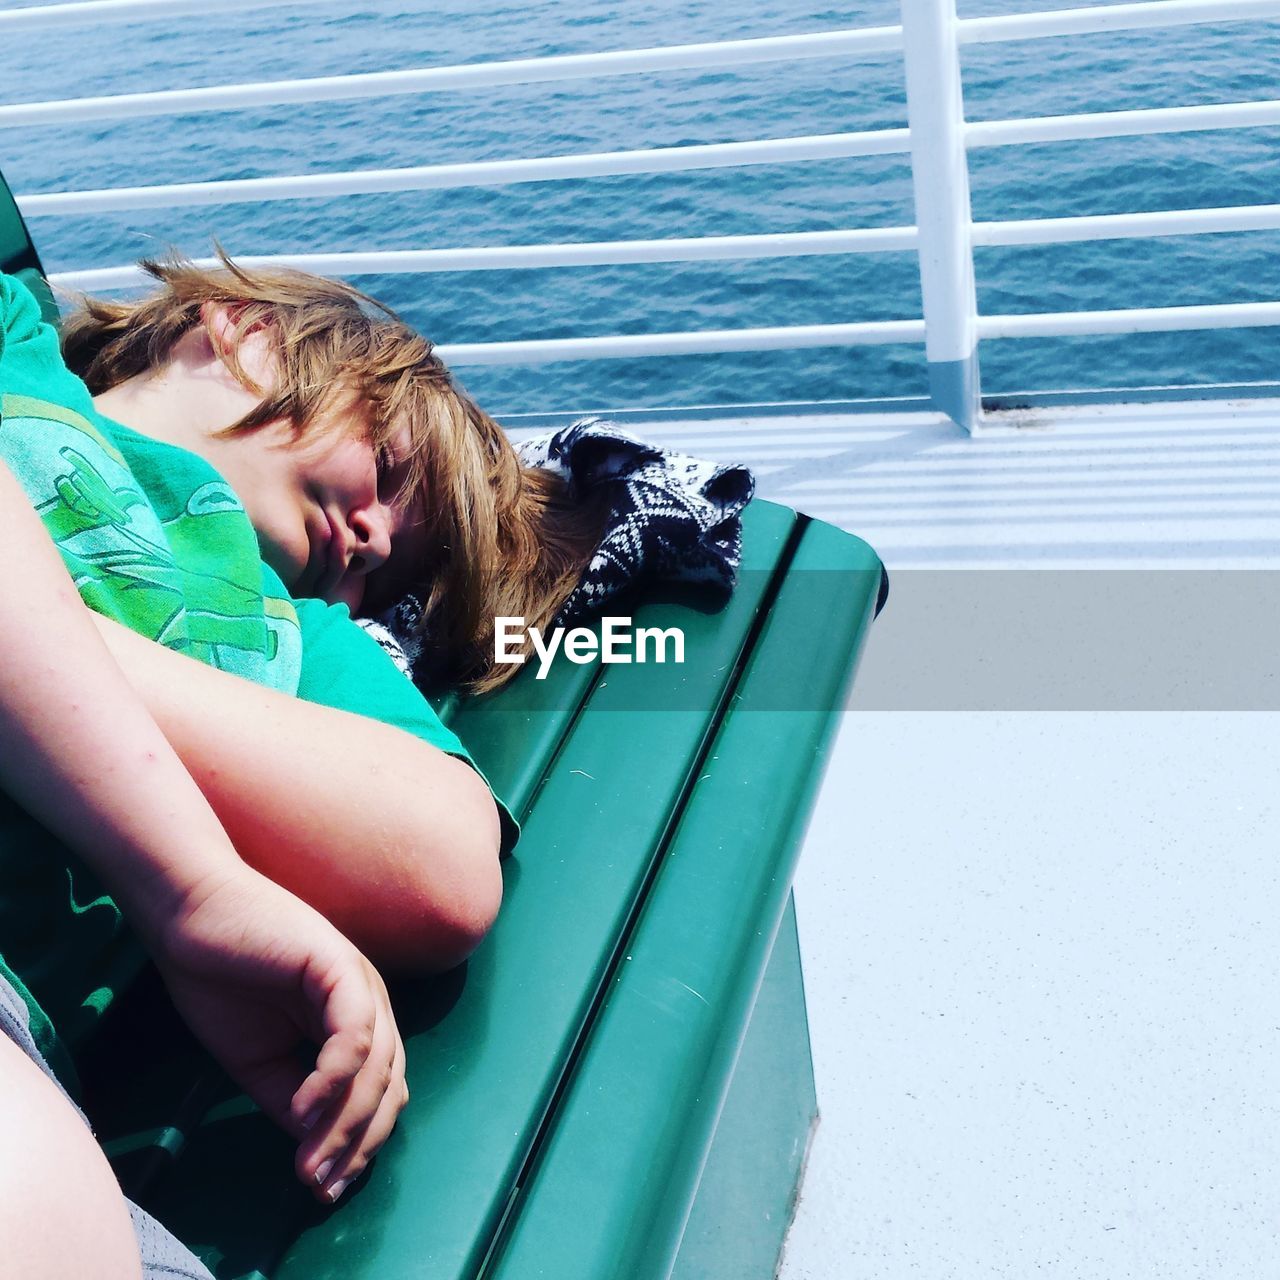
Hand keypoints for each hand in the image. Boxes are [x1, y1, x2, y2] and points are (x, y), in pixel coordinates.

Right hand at [147, 863, 408, 1202]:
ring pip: (378, 1064)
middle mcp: (368, 1002)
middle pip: (388, 1084)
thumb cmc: (221, 979)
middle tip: (323, 1187)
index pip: (380, 1091)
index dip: (360, 1142)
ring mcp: (359, 982)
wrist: (191, 918)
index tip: (327, 1188)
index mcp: (354, 1021)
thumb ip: (292, 1097)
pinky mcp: (339, 966)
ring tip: (313, 1164)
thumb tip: (315, 1146)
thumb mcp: (259, 1059)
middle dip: (358, 1143)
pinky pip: (354, 1031)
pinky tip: (306, 1109)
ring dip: (347, 1122)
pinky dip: (334, 1075)